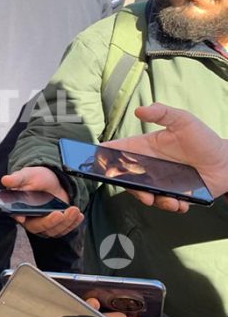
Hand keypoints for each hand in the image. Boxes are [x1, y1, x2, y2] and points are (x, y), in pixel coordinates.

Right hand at [1, 167, 82, 237]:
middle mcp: (31, 219)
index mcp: (20, 209)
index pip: (18, 217)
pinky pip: (65, 229)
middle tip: (60, 213)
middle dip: (51, 222)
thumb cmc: (36, 178)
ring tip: (74, 210)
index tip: (24, 217)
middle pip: (39, 227)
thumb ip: (17, 179)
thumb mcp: (26, 175)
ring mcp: (45, 224)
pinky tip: (78, 216)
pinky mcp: (57, 224)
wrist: (52, 180)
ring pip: (54, 230)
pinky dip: (73, 224)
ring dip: (65, 222)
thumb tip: (5, 180)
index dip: (22, 218)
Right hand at [103, 103, 227, 211]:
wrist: (227, 162)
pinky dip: (170, 205)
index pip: (117, 151)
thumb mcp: (183, 120)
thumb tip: (139, 110)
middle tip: (142, 192)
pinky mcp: (173, 194)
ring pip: (144, 194)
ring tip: (168, 200)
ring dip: (152, 200)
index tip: (100, 165)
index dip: (104, 157)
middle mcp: (149, 165)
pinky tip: (180, 202)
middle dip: (130, 188)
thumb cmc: (204, 140)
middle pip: (126, 178)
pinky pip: (165, 203)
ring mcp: (160, 181)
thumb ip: (162, 113)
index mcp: (144, 147)